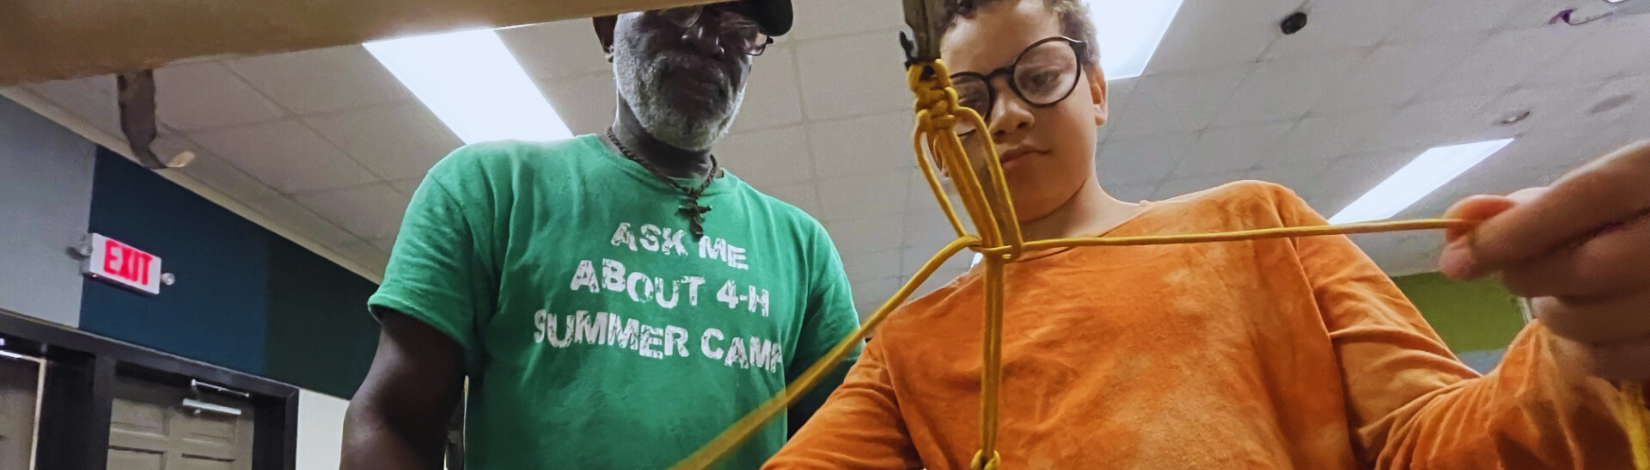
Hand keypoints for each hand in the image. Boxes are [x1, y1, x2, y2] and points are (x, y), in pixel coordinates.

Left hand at [1438, 140, 1649, 380]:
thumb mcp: (1609, 190)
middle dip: (1532, 277)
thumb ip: (1537, 204)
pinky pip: (1622, 361)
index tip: (1455, 262)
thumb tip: (1460, 218)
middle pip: (1591, 265)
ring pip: (1603, 321)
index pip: (1588, 196)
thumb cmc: (1643, 213)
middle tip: (1517, 275)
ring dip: (1557, 315)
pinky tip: (1596, 327)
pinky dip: (1589, 350)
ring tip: (1564, 297)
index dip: (1513, 232)